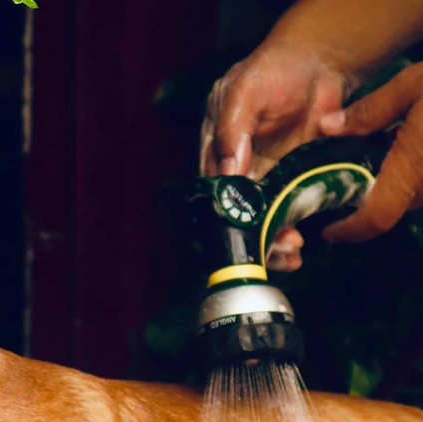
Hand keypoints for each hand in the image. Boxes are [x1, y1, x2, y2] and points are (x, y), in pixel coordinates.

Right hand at [201, 41, 349, 270]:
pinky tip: (300, 247)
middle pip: (235, 210)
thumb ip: (233, 126)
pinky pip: (287, 210)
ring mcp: (264, 175)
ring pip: (260, 217)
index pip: (212, 186)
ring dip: (272, 239)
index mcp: (215, 146)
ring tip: (292, 250)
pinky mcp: (291, 178)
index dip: (224, 210)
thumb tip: (228, 169)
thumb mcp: (246, 90)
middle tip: (274, 246)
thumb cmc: (274, 68)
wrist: (319, 62)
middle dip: (251, 234)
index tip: (242, 227)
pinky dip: (292, 229)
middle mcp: (235, 166)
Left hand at [317, 62, 422, 242]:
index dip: (352, 231)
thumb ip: (371, 111)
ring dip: (405, 186)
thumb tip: (328, 127)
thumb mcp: (416, 82)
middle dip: (375, 198)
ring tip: (392, 156)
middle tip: (355, 177)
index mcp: (416, 166)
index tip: (331, 231)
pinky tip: (421, 148)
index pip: (377, 216)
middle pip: (399, 206)